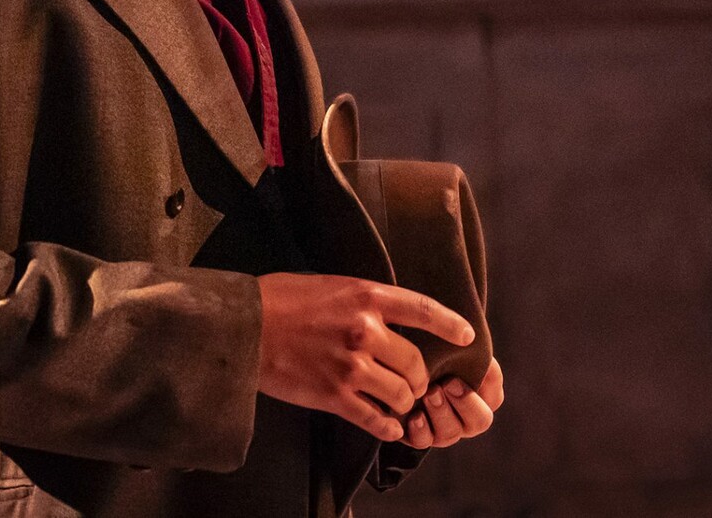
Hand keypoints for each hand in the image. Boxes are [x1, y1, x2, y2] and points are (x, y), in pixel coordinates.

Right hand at [256, 273, 475, 442]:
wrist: (244, 327)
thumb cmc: (282, 299)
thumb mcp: (331, 285)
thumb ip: (363, 300)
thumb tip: (389, 313)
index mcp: (366, 297)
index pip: (423, 310)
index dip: (450, 324)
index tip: (467, 335)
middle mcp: (365, 331)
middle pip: (416, 363)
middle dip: (420, 377)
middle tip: (415, 381)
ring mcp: (350, 366)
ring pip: (401, 394)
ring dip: (405, 402)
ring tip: (400, 402)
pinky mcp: (333, 396)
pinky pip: (376, 419)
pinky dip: (388, 427)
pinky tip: (390, 426)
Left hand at [402, 357, 503, 449]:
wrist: (396, 365)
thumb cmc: (431, 351)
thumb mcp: (452, 347)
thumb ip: (470, 349)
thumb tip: (478, 350)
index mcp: (480, 396)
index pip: (495, 398)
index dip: (485, 387)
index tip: (467, 371)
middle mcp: (465, 418)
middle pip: (480, 421)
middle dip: (465, 402)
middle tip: (447, 384)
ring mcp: (443, 431)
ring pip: (451, 433)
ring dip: (441, 412)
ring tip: (428, 394)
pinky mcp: (419, 436)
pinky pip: (423, 442)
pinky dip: (420, 430)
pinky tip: (414, 416)